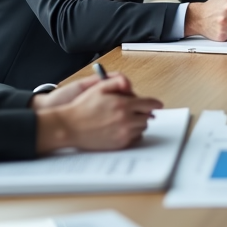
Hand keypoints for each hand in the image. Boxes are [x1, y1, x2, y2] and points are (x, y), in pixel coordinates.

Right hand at [36, 74, 162, 152]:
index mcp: (123, 105)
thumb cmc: (82, 108)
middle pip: (147, 116)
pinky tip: (124, 128)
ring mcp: (123, 133)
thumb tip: (131, 84)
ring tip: (127, 119)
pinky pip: (135, 138)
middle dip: (144, 112)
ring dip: (139, 122)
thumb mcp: (98, 88)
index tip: (157, 104)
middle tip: (137, 110)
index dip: (155, 103)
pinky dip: (133, 133)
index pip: (149, 104)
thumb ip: (117, 82)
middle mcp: (125, 120)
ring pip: (142, 128)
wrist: (69, 127)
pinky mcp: (119, 144)